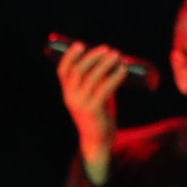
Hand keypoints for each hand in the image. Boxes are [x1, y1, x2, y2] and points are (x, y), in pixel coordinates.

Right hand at [55, 39, 126, 184]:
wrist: (98, 142)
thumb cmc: (98, 118)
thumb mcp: (93, 98)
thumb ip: (97, 83)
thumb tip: (110, 65)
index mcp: (67, 93)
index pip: (63, 70)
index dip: (70, 56)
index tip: (81, 44)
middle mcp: (70, 96)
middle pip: (79, 70)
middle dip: (94, 57)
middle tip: (109, 49)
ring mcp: (80, 103)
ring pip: (92, 77)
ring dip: (106, 64)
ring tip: (118, 56)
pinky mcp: (93, 109)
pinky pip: (104, 88)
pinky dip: (115, 77)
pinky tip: (123, 71)